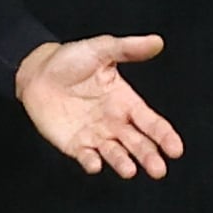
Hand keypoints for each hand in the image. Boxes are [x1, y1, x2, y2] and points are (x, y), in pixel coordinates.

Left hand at [13, 35, 185, 177]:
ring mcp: (95, 135)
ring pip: (115, 153)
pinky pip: (85, 156)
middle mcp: (115, 123)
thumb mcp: (101, 49)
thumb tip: (157, 41)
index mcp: (126, 102)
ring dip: (123, 163)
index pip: (151, 122)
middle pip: (137, 143)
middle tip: (159, 170)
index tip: (176, 149)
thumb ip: (128, 48)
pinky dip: (91, 162)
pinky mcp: (75, 144)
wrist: (37, 72)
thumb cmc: (71, 60)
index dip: (164, 136)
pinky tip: (95, 164)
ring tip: (129, 171)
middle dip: (148, 156)